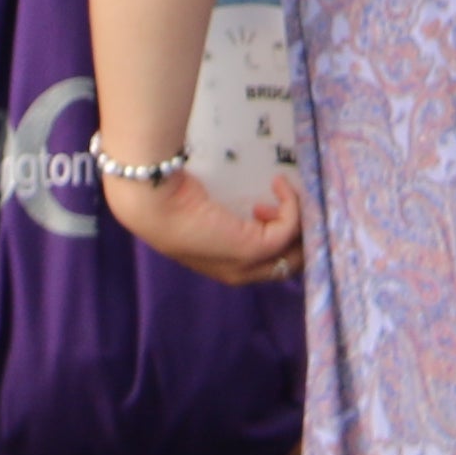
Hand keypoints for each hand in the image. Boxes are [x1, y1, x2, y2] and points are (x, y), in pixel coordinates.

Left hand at [105, 162, 304, 286]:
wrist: (153, 202)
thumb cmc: (171, 199)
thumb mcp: (207, 209)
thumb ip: (231, 210)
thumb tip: (257, 195)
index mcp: (226, 268)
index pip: (271, 263)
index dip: (284, 238)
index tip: (273, 204)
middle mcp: (241, 273)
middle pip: (291, 263)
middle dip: (302, 233)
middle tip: (296, 200)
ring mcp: (248, 264)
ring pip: (296, 249)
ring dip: (301, 218)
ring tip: (286, 190)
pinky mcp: (254, 247)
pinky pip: (291, 226)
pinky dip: (292, 202)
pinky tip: (278, 181)